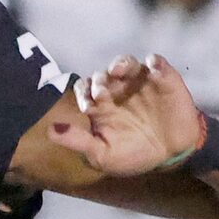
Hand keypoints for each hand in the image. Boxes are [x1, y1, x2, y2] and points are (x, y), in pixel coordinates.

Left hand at [46, 54, 205, 176]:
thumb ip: (77, 141)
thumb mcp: (101, 155)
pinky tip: (153, 69)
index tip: (88, 106)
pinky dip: (155, 63)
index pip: (84, 89)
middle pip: (103, 74)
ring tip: (118, 72)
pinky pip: (157, 63)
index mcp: (101, 105)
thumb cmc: (132, 154)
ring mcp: (140, 82)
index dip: (83, 93)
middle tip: (101, 91)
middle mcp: (118, 89)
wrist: (168, 156)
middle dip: (99, 79)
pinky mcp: (163, 78)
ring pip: (126, 63)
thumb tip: (50, 130)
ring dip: (121, 64)